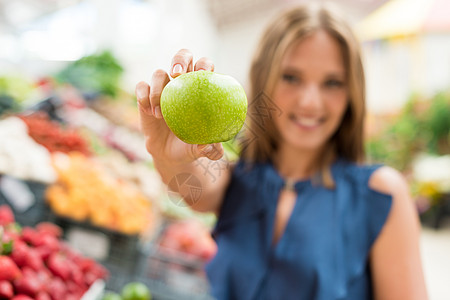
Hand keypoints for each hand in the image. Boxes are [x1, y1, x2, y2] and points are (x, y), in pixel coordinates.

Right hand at [136, 49, 223, 163]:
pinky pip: (141, 87)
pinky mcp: (145, 97)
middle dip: (180, 59)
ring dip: (158, 90)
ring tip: (160, 114)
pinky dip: (143, 96)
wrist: (170, 155)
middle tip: (177, 73)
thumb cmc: (192, 146)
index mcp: (200, 89)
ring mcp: (162, 88)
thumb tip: (210, 146)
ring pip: (158, 73)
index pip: (204, 66)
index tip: (203, 74)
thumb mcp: (203, 149)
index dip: (205, 65)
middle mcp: (182, 83)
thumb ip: (211, 149)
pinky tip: (150, 112)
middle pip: (182, 57)